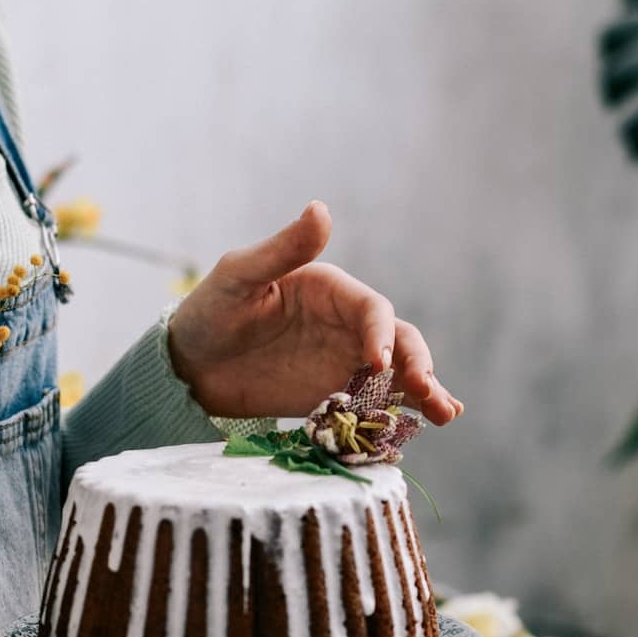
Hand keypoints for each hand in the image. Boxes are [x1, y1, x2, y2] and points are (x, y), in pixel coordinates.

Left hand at [168, 200, 462, 423]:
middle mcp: (346, 325)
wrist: (190, 367)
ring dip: (424, 391)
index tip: (376, 364)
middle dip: (417, 365)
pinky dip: (400, 414)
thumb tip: (321, 209)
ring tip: (447, 413)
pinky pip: (374, 404)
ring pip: (397, 374)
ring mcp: (344, 363)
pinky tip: (423, 427)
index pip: (372, 310)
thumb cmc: (210, 312)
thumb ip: (283, 250)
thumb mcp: (239, 277)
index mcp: (330, 290)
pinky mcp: (335, 396)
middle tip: (428, 393)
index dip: (380, 334)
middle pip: (398, 342)